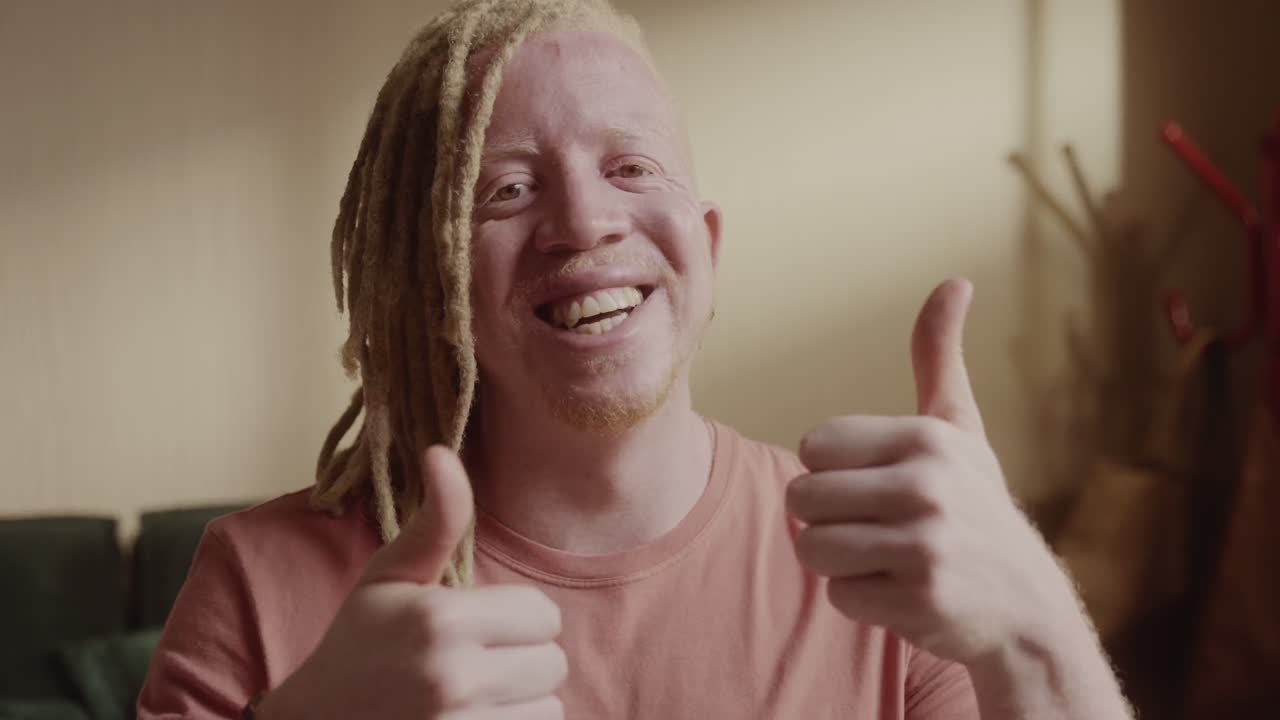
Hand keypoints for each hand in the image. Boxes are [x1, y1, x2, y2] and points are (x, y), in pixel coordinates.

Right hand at [260, 447, 566, 719]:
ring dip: (521, 701)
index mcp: (439, 622)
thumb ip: (435, 521)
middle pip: (552, 662)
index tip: (479, 624)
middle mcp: (453, 679)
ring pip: (548, 707)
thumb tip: (443, 452)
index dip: (517, 617)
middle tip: (475, 662)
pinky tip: (474, 719)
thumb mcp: (389, 578)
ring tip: (473, 697)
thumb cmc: (358, 645)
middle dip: (522, 659)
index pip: (544, 614)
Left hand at [786, 279, 1076, 663]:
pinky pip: (838, 595)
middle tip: (877, 528)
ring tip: (887, 558)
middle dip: (827, 518)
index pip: (813, 446)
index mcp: (926, 438)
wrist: (1028, 607)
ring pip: (812, 546)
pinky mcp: (920, 601)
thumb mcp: (960, 428)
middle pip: (802, 497)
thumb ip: (939, 357)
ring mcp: (926, 546)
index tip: (875, 485)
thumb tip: (954, 281)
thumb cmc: (976, 506)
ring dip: (839, 561)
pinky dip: (861, 600)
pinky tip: (903, 592)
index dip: (832, 471)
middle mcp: (927, 486)